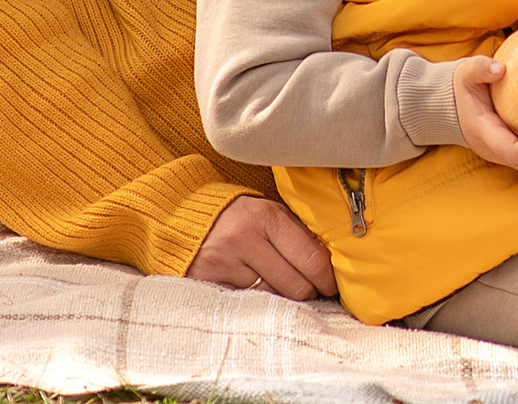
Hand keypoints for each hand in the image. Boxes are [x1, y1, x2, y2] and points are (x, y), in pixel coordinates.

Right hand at [186, 196, 336, 298]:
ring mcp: (225, 263)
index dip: (328, 279)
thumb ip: (298, 233)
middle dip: (308, 292)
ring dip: (283, 298)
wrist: (185, 217)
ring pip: (274, 299)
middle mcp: (245, 239)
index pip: (312, 260)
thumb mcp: (270, 212)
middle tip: (309, 290)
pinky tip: (256, 291)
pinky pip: (249, 305)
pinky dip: (258, 303)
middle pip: (296, 287)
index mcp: (267, 216)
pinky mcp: (210, 283)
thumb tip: (332, 265)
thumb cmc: (240, 217)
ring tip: (279, 285)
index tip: (331, 285)